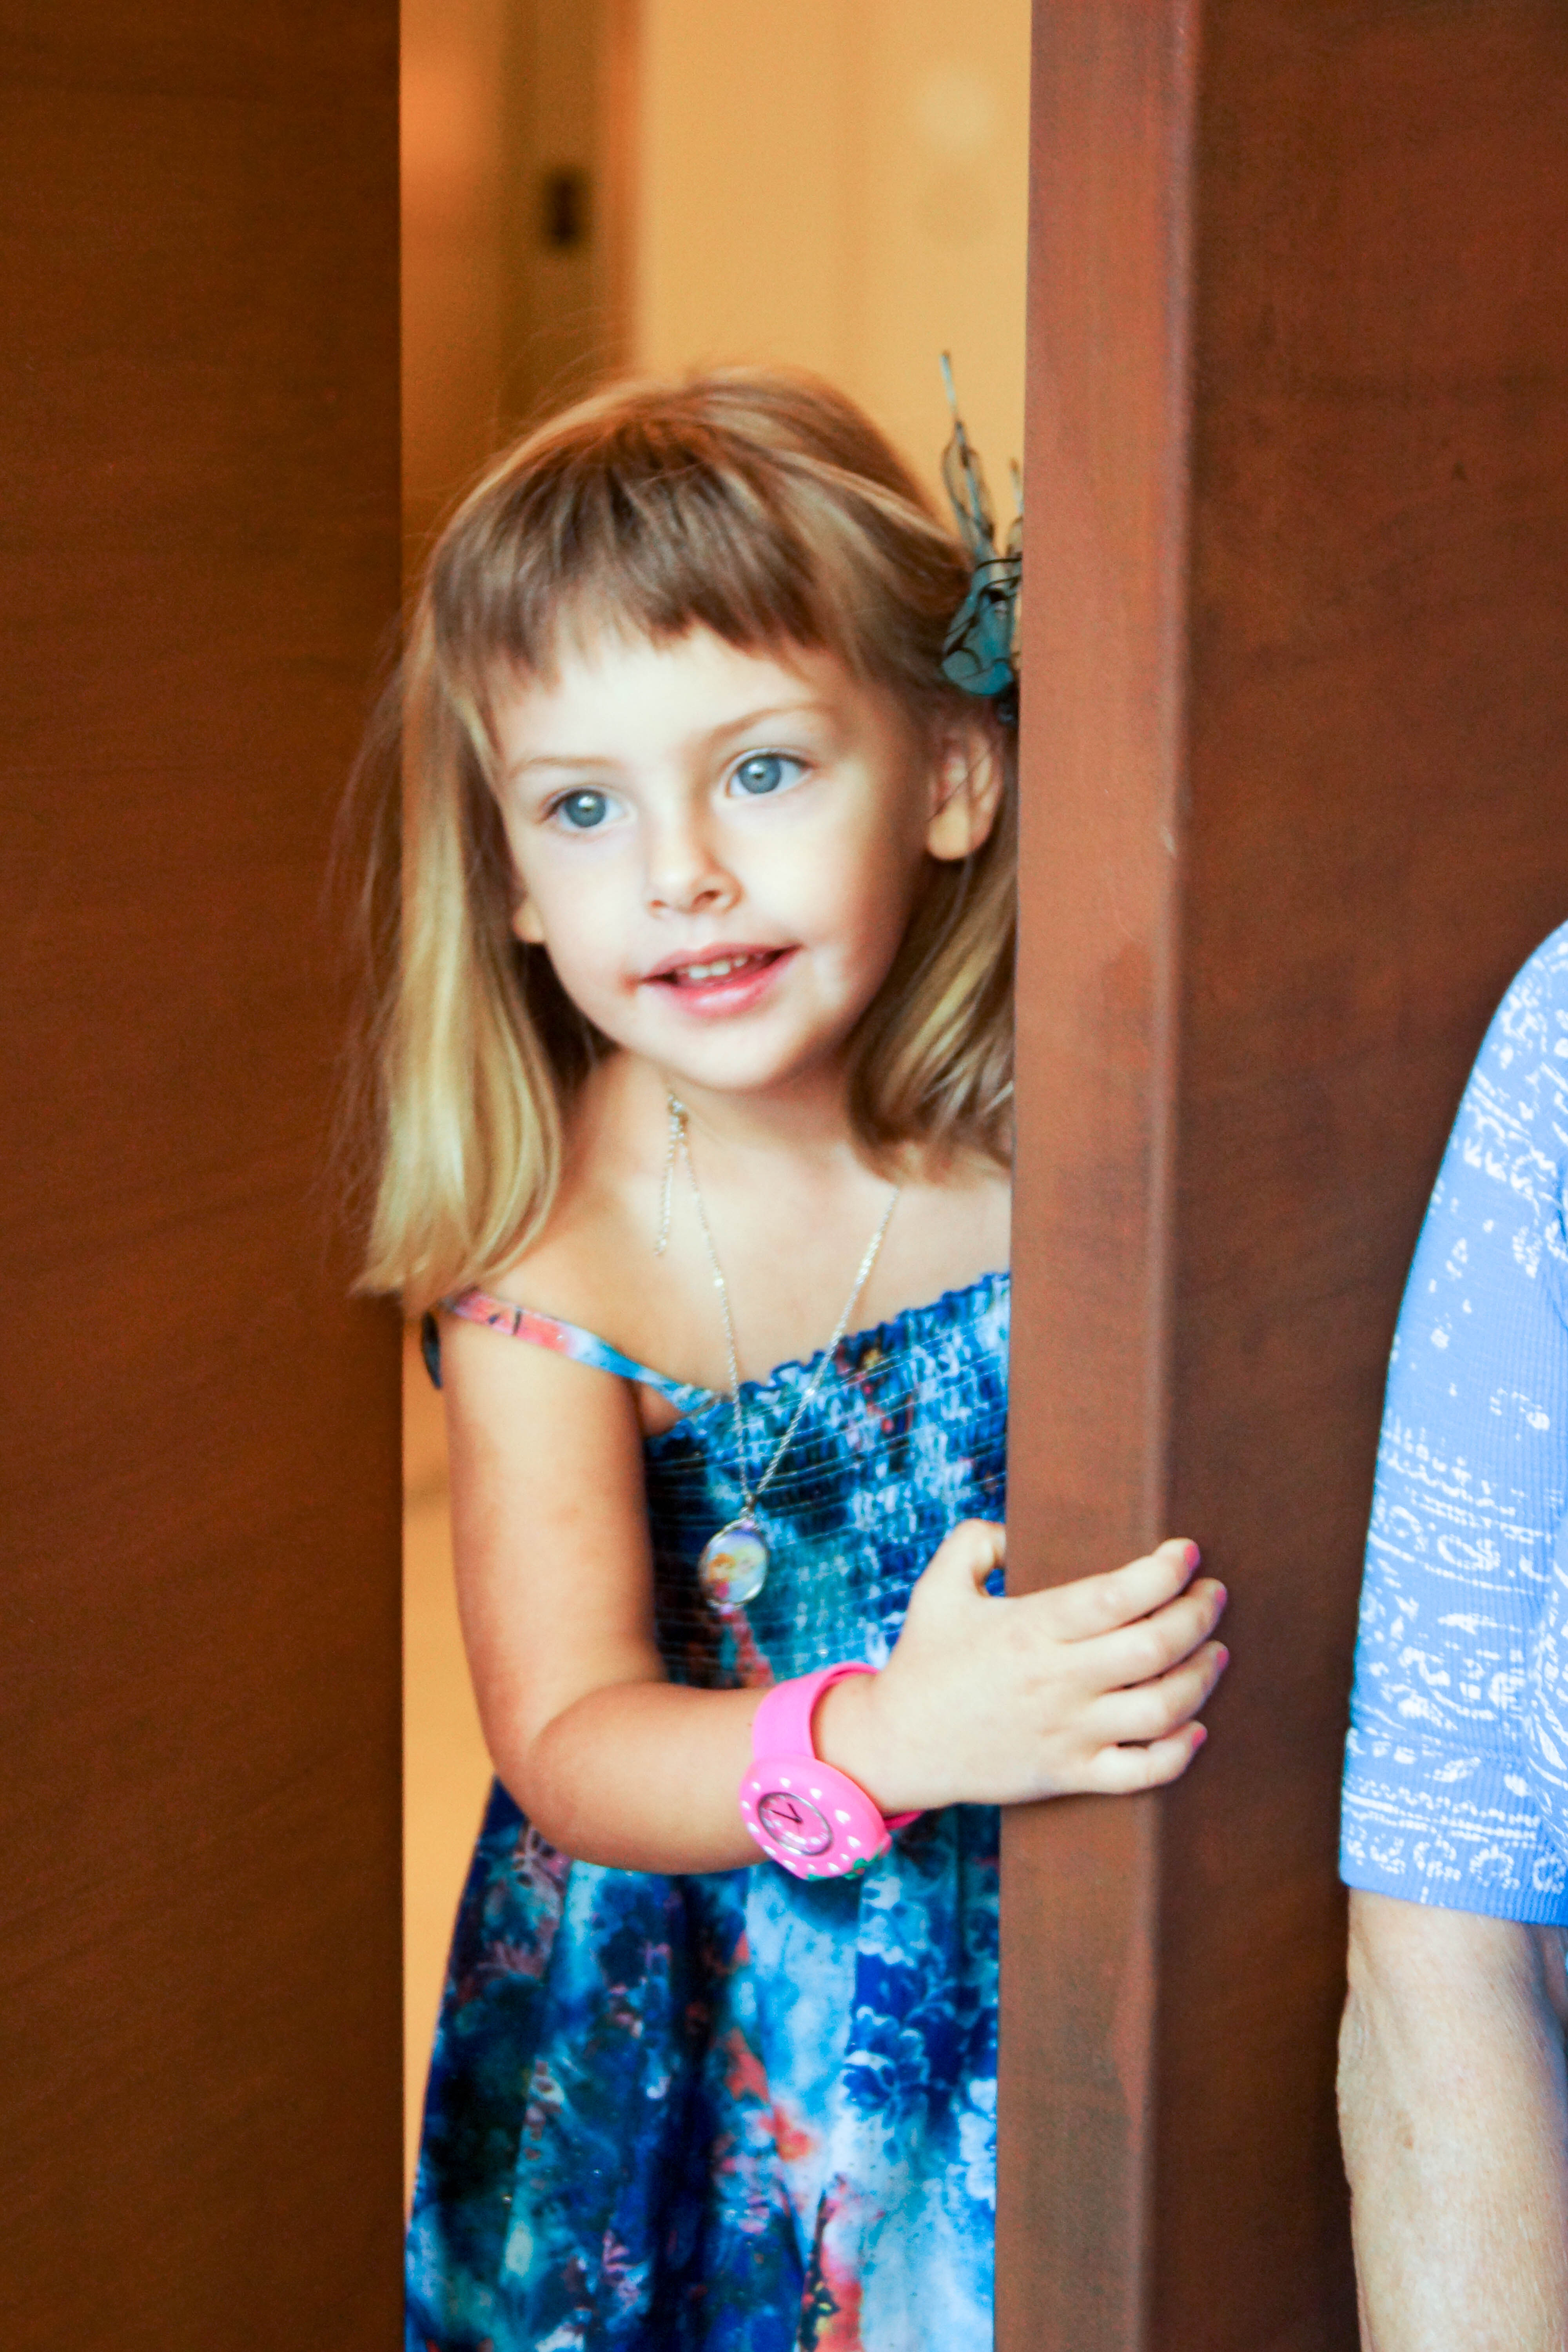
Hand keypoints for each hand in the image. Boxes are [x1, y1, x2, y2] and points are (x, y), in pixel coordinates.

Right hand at [816, 1522, 1226, 1815]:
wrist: (897, 1744)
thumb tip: (1019, 1531)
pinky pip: (1142, 1773)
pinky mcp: (1070, 1775)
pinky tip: (1197, 1726)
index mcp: (1030, 1629)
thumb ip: (977, 1542)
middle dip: (1198, 1615)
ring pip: (1162, 1709)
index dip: (1164, 1571)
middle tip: (1213, 1594)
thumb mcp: (938, 1587)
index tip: (1187, 1551)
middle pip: (1153, 1648)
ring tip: (1215, 1650)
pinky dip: (1180, 1752)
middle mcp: (1057, 1681)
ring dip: (1202, 1676)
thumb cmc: (924, 1659)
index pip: (1116, 1595)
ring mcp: (1067, 1733)